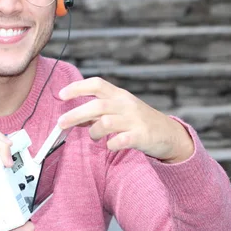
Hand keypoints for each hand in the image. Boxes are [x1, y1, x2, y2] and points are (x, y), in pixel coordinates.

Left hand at [58, 77, 193, 162]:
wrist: (169, 133)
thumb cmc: (139, 121)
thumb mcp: (121, 109)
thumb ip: (100, 111)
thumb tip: (75, 117)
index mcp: (120, 95)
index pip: (97, 84)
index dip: (77, 87)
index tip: (61, 95)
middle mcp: (126, 104)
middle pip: (97, 105)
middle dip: (76, 114)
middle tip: (61, 123)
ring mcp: (135, 120)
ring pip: (106, 122)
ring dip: (94, 132)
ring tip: (94, 137)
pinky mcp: (141, 136)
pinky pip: (120, 140)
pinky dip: (110, 145)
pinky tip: (110, 146)